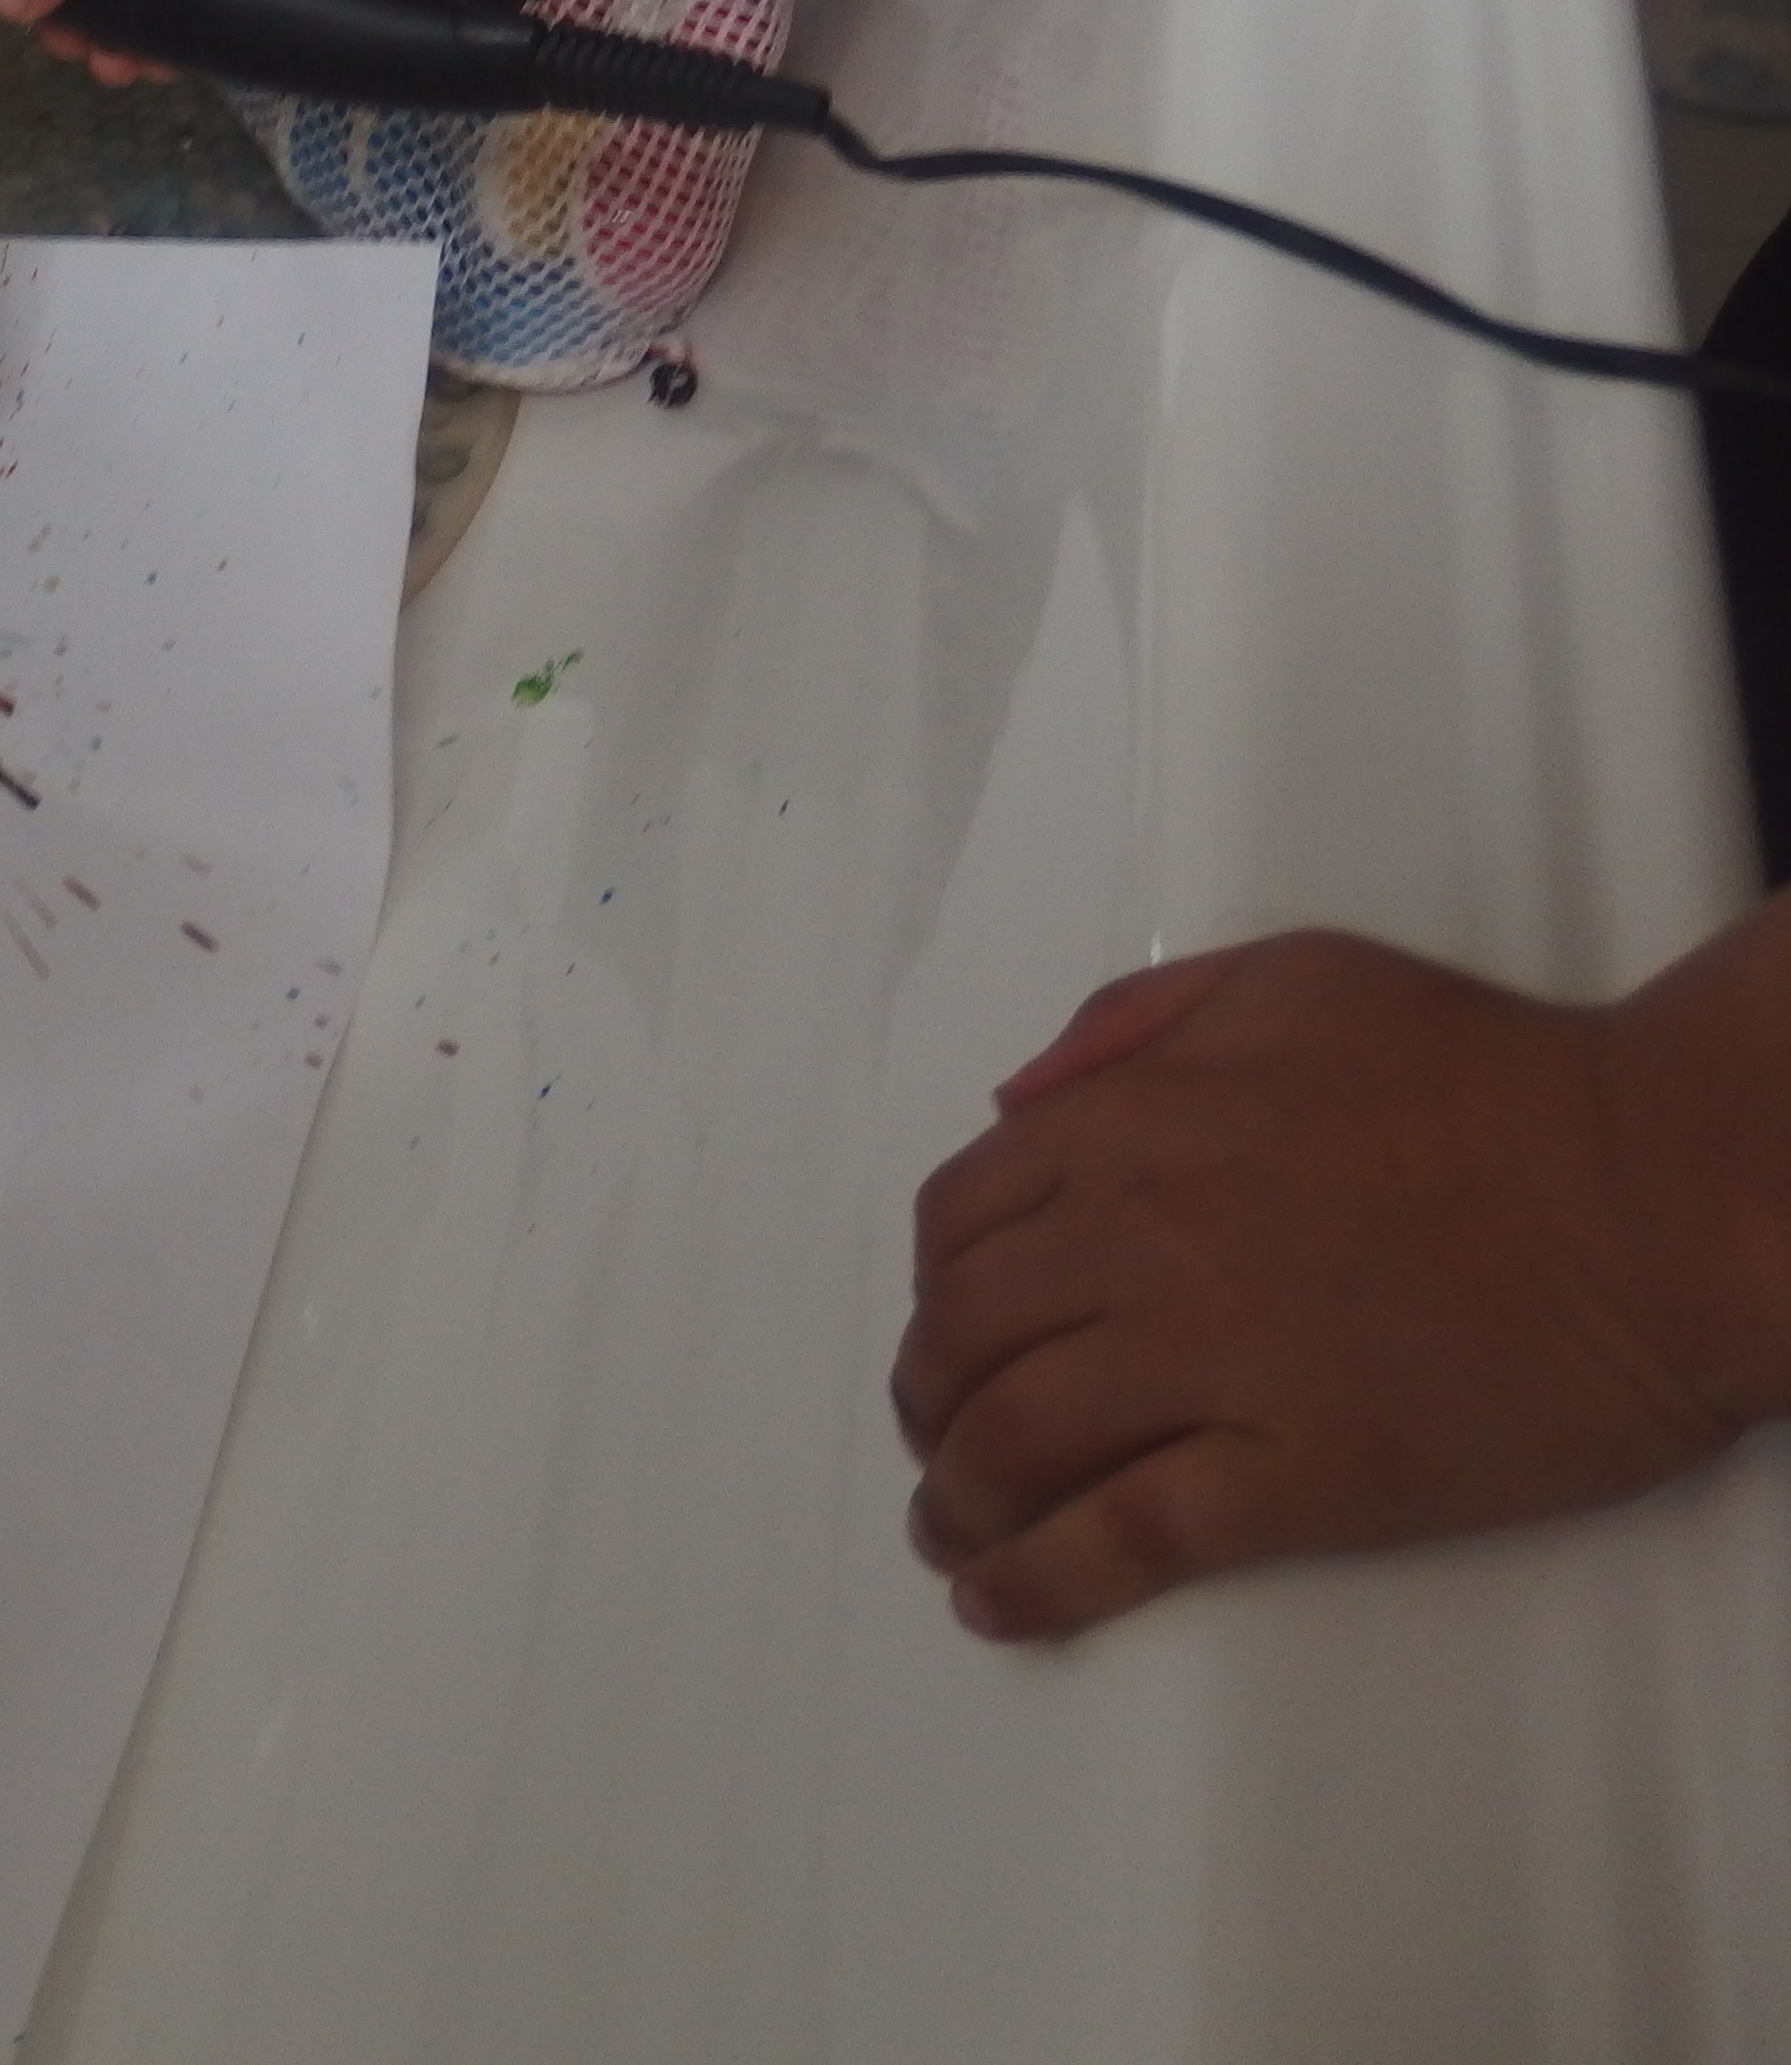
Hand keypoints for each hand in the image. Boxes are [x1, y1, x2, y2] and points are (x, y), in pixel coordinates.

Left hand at [890, 931, 1764, 1641]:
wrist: (1657, 1194)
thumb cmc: (1495, 1078)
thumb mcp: (1292, 981)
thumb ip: (1138, 1022)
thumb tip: (1021, 1096)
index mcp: (1135, 1124)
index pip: (962, 1218)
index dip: (933, 1287)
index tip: (946, 1330)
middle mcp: (1142, 1240)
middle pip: (964, 1337)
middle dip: (926, 1400)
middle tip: (938, 1442)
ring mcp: (1215, 1361)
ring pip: (1017, 1442)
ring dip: (957, 1499)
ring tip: (952, 1534)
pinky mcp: (1299, 1474)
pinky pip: (1127, 1538)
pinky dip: (1040, 1580)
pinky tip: (1001, 1604)